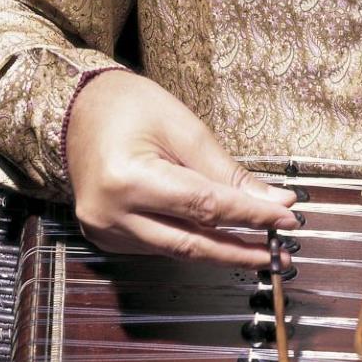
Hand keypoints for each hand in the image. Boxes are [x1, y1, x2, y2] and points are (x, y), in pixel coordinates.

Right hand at [65, 70, 298, 266]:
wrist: (74, 108)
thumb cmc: (126, 108)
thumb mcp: (185, 129)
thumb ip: (229, 172)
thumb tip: (273, 201)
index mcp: (127, 180)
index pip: (205, 208)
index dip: (251, 217)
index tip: (286, 220)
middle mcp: (111, 213)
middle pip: (192, 244)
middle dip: (241, 250)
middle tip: (278, 253)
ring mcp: (106, 229)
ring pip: (178, 251)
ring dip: (222, 250)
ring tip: (259, 248)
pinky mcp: (108, 236)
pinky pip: (161, 247)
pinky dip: (193, 243)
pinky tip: (219, 239)